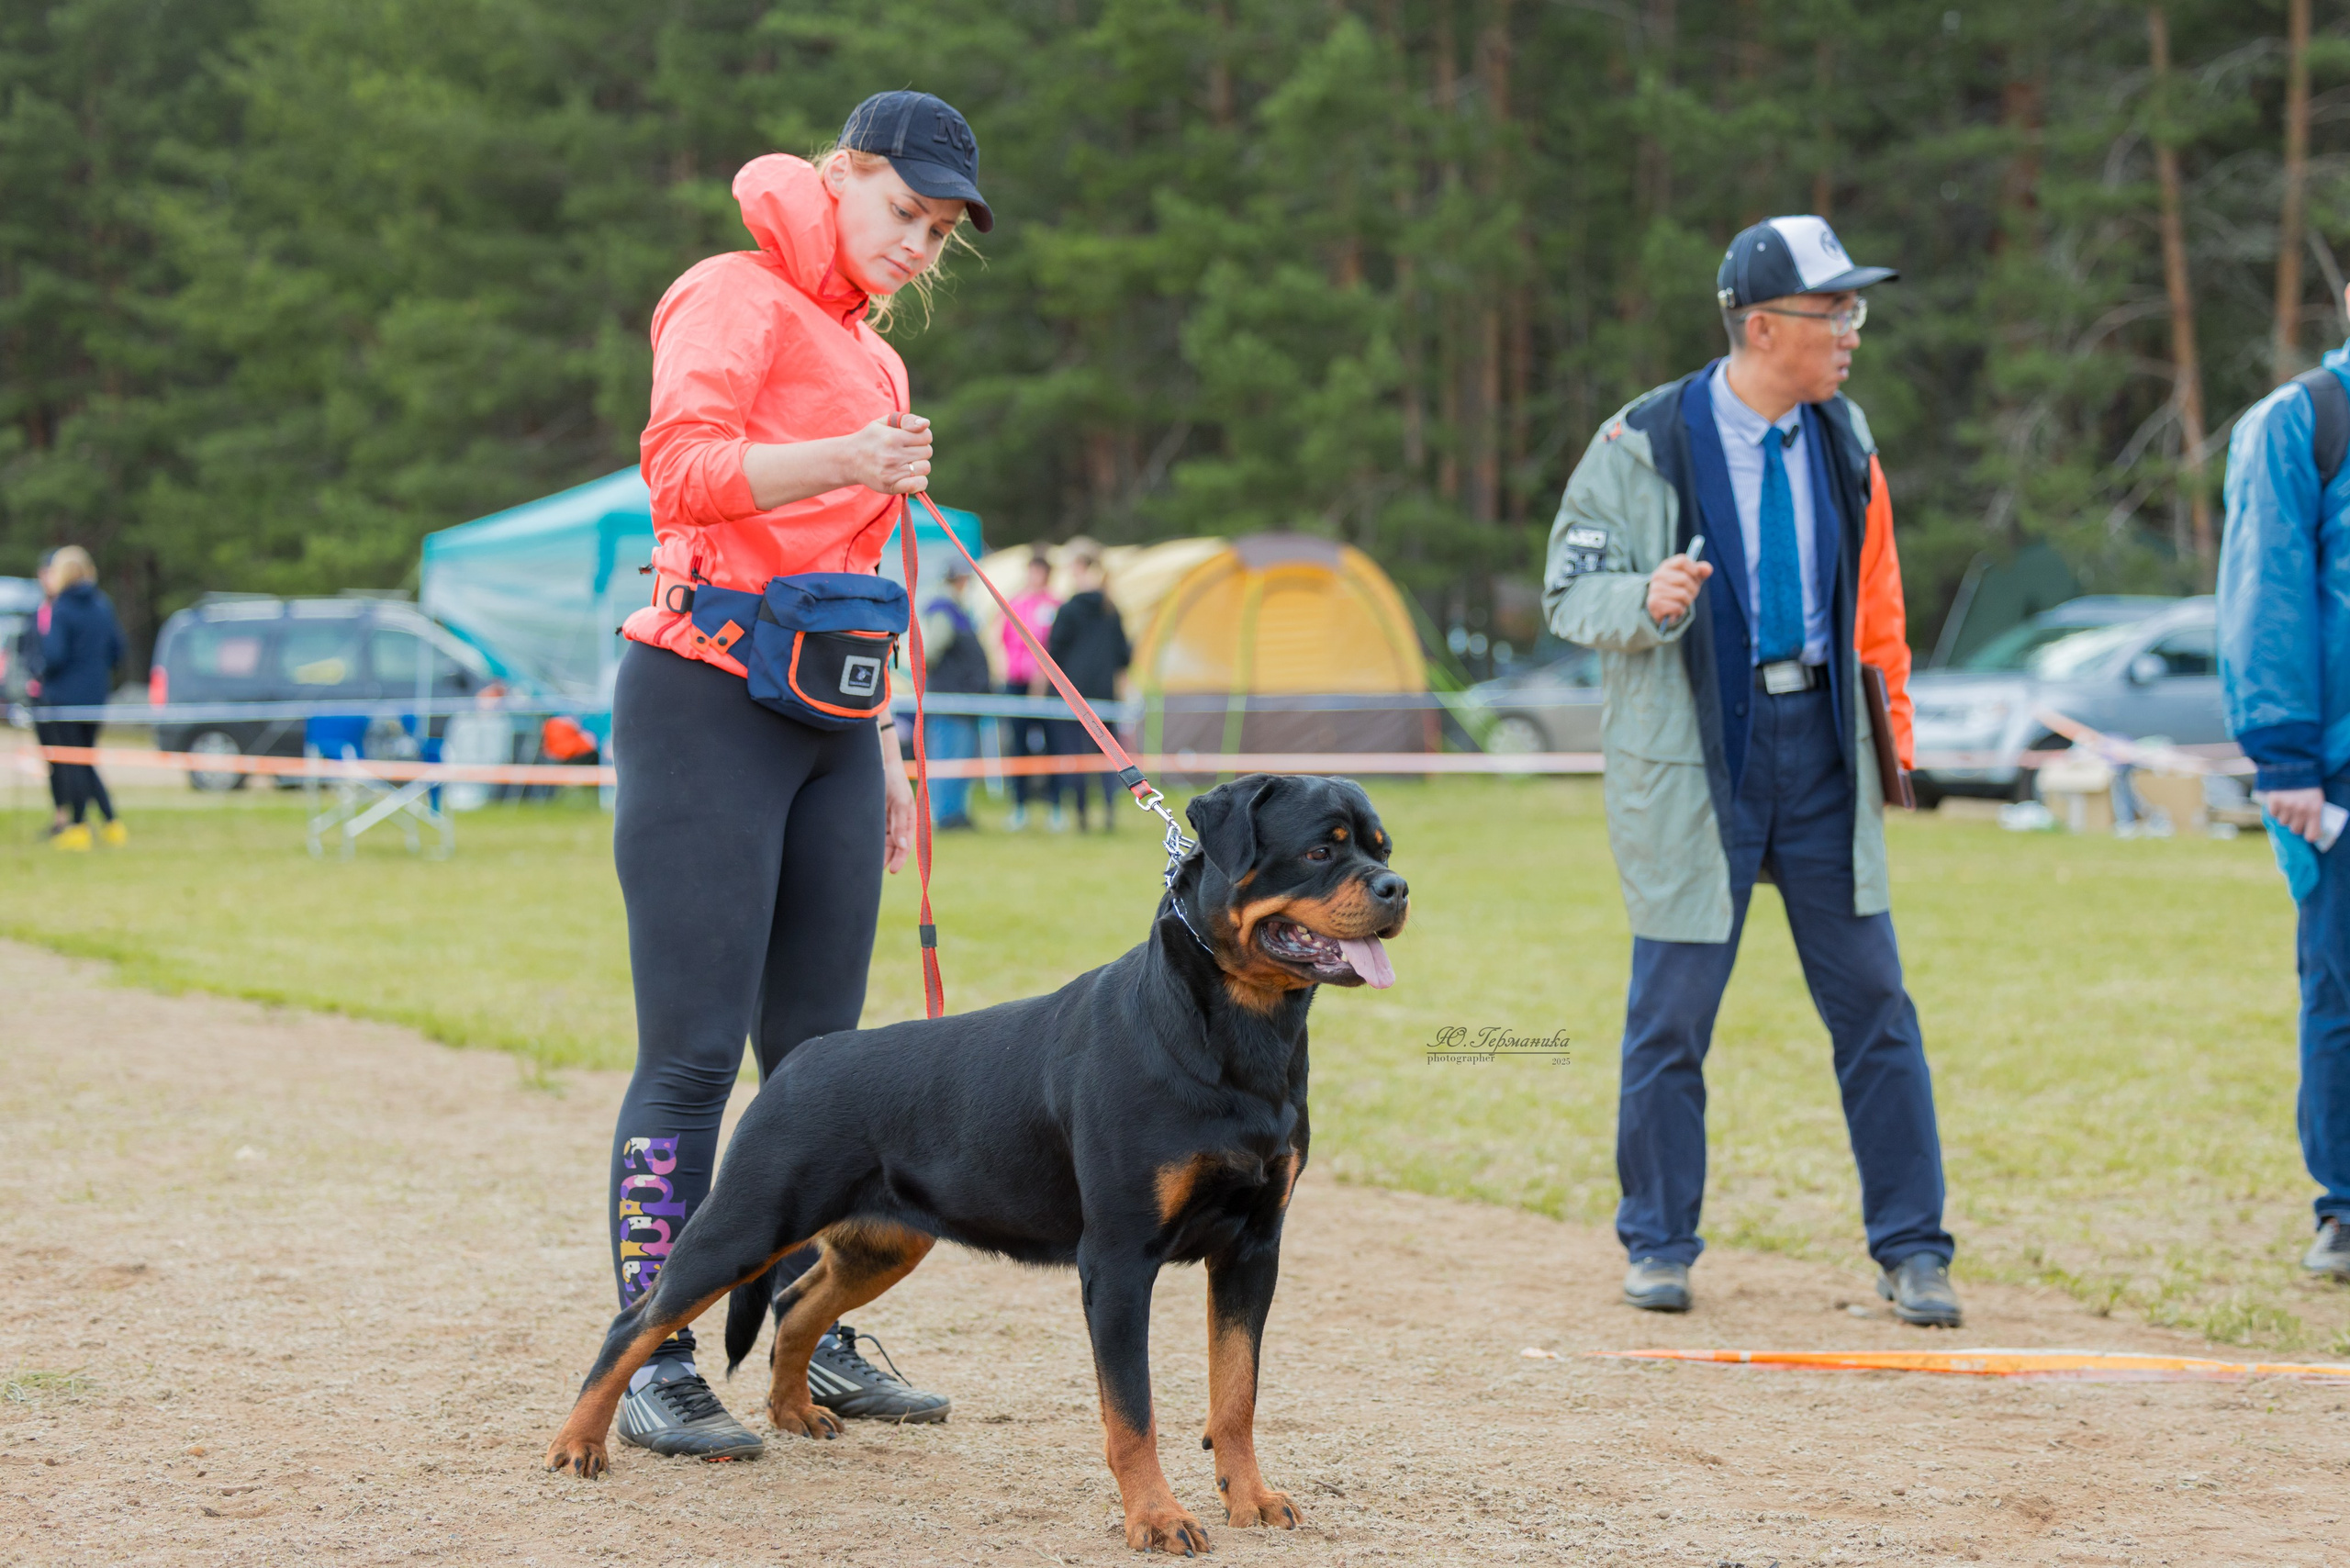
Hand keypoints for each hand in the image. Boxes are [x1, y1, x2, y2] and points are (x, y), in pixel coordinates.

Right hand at [843, 413, 931, 495]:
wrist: (850, 459)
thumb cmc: (871, 439)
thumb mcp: (885, 422)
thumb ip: (907, 419)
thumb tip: (926, 424)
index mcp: (893, 437)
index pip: (926, 436)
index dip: (922, 437)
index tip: (913, 440)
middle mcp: (893, 455)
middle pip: (927, 452)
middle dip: (920, 450)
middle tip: (907, 452)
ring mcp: (892, 472)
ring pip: (925, 468)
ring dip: (919, 466)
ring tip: (907, 464)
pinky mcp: (891, 486)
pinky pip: (919, 484)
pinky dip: (919, 482)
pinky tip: (911, 477)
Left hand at [880, 724, 915, 872]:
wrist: (880, 763)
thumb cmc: (895, 781)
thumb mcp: (901, 803)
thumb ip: (901, 825)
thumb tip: (903, 846)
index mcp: (909, 820)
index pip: (905, 845)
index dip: (900, 859)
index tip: (892, 871)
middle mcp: (898, 822)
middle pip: (893, 847)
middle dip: (886, 859)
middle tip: (874, 872)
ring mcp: (887, 820)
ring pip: (882, 842)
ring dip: (877, 852)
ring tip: (866, 863)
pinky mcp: (875, 816)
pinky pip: (874, 833)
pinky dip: (870, 841)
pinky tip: (862, 848)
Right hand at [1646, 553, 1714, 624]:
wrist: (1662, 608)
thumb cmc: (1679, 589)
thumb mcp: (1691, 579)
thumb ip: (1700, 572)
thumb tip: (1708, 569)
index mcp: (1667, 565)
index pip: (1682, 560)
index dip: (1693, 569)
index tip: (1695, 576)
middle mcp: (1658, 575)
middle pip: (1684, 578)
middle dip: (1693, 589)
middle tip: (1689, 594)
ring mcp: (1655, 588)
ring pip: (1682, 594)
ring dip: (1687, 601)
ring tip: (1681, 602)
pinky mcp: (1654, 603)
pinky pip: (1677, 607)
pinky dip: (1680, 610)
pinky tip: (1675, 609)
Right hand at [2266, 786, 2328, 843]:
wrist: (2293, 767)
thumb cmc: (2308, 786)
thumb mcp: (2316, 800)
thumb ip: (2313, 815)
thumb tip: (2307, 832)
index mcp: (2315, 809)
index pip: (2311, 835)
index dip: (2309, 835)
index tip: (2307, 831)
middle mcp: (2301, 810)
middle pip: (2295, 830)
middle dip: (2295, 824)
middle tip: (2296, 816)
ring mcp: (2287, 806)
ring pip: (2283, 823)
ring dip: (2285, 817)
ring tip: (2288, 806)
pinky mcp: (2274, 801)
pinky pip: (2273, 814)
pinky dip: (2275, 810)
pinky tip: (2280, 803)